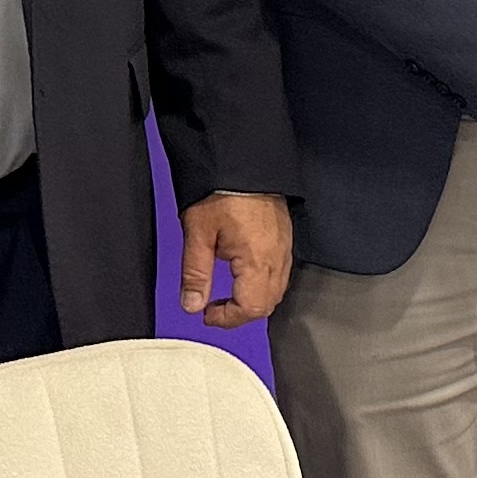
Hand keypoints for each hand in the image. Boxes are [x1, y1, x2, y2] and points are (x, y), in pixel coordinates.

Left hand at [179, 191, 294, 326]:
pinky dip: (263, 284)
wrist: (243, 159)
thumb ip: (195, 273)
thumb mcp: (198, 231)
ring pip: (276, 291)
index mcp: (256, 259)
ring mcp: (284, 247)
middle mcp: (276, 257)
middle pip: (267, 304)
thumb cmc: (221, 190)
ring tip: (228, 294)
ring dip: (253, 300)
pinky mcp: (285, 237)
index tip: (207, 314)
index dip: (227, 319)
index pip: (251, 308)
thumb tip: (191, 305)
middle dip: (240, 314)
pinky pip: (280, 273)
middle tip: (215, 308)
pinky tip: (244, 275)